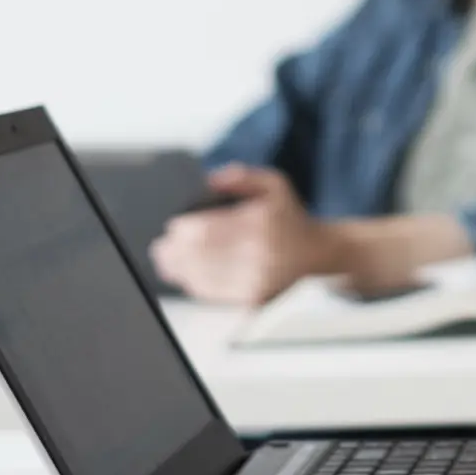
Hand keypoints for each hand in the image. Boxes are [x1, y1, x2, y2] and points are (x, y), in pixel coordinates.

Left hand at [149, 165, 333, 305]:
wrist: (315, 253)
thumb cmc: (290, 218)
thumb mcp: (274, 183)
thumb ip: (241, 176)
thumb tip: (210, 180)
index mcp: (260, 223)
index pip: (208, 230)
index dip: (183, 230)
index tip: (173, 226)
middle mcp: (258, 254)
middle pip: (200, 255)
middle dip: (174, 251)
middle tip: (160, 246)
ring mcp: (254, 279)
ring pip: (202, 276)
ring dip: (178, 269)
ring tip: (165, 260)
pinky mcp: (251, 298)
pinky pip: (213, 293)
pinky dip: (193, 284)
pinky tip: (184, 275)